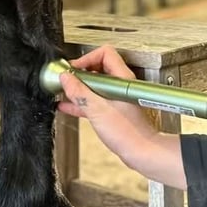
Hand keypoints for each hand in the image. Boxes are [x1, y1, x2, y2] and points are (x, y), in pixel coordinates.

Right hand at [56, 45, 158, 164]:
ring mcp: (117, 97)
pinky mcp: (113, 110)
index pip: (104, 54)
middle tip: (68, 79)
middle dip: (81, 72)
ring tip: (65, 90)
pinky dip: (82, 100)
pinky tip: (69, 105)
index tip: (73, 69)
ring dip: (80, 87)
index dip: (87, 58)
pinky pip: (94, 99)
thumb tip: (66, 78)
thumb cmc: (128, 133)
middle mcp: (120, 85)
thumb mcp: (97, 110)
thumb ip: (79, 92)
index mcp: (121, 79)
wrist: (141, 152)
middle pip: (98, 68)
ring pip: (95, 85)